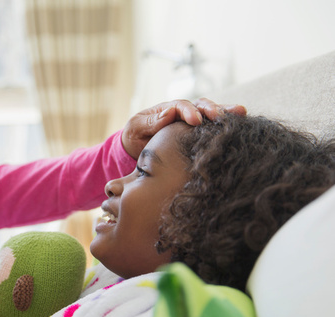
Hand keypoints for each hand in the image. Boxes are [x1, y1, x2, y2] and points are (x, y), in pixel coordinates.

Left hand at [121, 98, 246, 158]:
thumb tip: (169, 113)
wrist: (137, 149)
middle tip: (219, 116)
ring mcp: (193, 123)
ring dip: (225, 113)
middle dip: (212, 109)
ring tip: (241, 113)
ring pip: (211, 114)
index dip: (189, 111)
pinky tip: (241, 126)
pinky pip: (213, 129)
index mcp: (167, 109)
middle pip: (201, 105)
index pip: (180, 106)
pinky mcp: (199, 134)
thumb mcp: (136, 127)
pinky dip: (226, 126)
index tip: (195, 120)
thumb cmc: (135, 136)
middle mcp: (183, 112)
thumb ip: (150, 121)